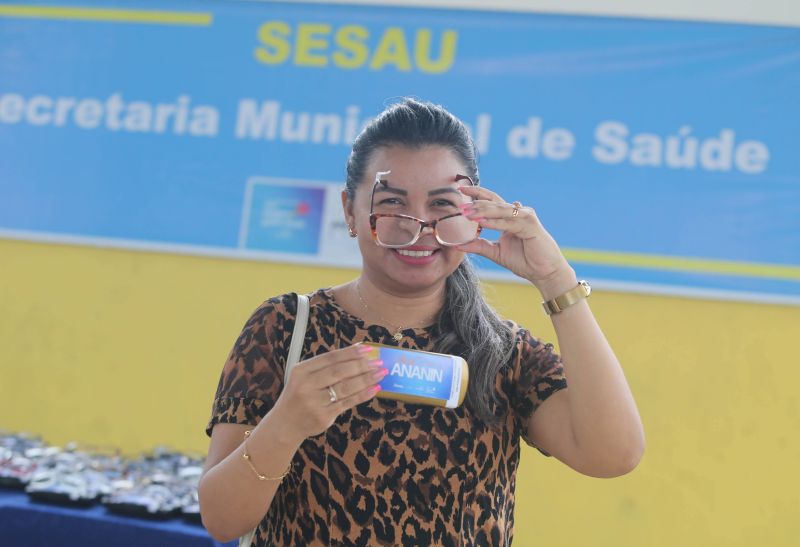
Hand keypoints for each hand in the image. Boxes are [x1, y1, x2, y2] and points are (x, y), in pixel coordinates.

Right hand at [271, 344, 384, 439]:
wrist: (286, 424)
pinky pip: (348, 403)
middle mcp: (306, 385)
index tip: (367, 348)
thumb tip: (357, 350)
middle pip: (339, 372)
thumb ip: (326, 365)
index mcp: (301, 371)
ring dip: (366, 379)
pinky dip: (363, 395)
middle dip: (362, 365)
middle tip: (378, 361)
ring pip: (346, 388)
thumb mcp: (304, 377)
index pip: (330, 357)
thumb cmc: (300, 396)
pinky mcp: (323, 417)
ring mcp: (314, 402)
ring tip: (381, 373)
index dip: (350, 352)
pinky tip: (374, 389)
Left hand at [456, 185, 576, 295]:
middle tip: (460, 206)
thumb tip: (458, 245)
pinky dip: (495, 222)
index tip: (460, 190)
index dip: (476, 194)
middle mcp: (518, 213)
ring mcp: (525, 217)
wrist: (544, 273)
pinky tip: (482, 222)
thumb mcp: (496, 253)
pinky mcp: (531, 225)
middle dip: (476, 203)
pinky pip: (509, 223)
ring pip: (501, 210)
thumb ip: (479, 246)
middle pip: (494, 202)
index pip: (491, 201)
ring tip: (467, 213)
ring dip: (483, 211)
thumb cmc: (524, 261)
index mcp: (509, 217)